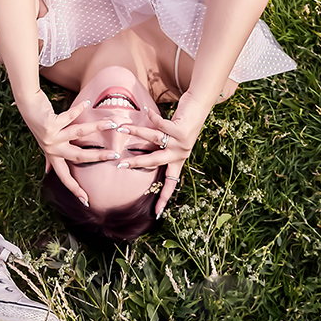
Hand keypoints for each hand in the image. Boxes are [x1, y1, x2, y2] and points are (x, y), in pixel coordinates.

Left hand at [16, 90, 117, 188]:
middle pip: (79, 156)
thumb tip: (48, 171)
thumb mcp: (43, 144)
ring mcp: (51, 137)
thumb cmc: (39, 123)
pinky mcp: (51, 123)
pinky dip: (78, 110)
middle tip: (115, 156)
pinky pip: (69, 117)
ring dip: (97, 127)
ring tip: (111, 124)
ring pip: (78, 133)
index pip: (64, 176)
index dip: (74, 189)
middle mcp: (52, 148)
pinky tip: (86, 104)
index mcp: (52, 155)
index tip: (86, 201)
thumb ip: (48, 157)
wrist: (27, 105)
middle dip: (98, 156)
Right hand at [116, 96, 207, 217]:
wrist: (200, 106)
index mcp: (178, 160)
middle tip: (120, 164)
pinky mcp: (181, 129)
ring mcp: (181, 142)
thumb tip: (140, 150)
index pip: (170, 183)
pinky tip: (146, 112)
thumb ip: (161, 146)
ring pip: (154, 139)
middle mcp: (180, 153)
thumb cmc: (183, 122)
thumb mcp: (173, 139)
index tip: (157, 214)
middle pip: (155, 162)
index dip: (163, 198)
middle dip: (136, 163)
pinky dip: (152, 118)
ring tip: (122, 129)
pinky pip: (161, 124)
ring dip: (137, 133)